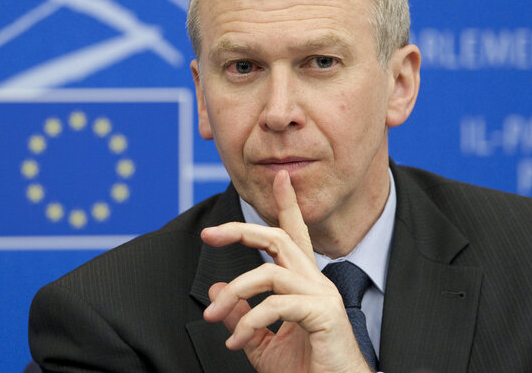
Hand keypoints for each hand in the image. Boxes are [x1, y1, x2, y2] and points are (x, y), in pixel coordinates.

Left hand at [201, 170, 371, 372]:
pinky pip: (275, 305)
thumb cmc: (307, 371)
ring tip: (211, 316)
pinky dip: (248, 321)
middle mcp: (316, 282)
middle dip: (241, 230)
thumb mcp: (263, 343)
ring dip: (233, 291)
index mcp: (304, 284)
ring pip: (269, 272)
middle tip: (209, 234)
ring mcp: (321, 295)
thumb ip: (241, 316)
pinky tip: (234, 342)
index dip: (287, 205)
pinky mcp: (322, 313)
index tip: (280, 177)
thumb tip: (215, 292)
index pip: (294, 235)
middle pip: (278, 239)